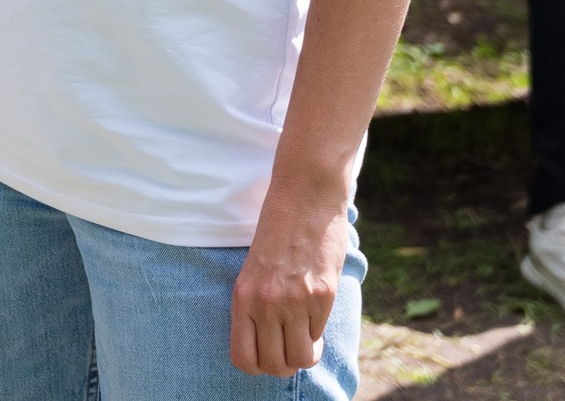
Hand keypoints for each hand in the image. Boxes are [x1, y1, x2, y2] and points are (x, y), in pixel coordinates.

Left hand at [230, 194, 349, 376]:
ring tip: (306, 335)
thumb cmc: (277, 233)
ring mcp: (294, 302)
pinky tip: (315, 313)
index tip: (268, 352)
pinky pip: (319, 334)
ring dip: (306, 353)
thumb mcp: (253, 271)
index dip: (259, 365)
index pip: (243, 358)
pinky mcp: (322, 296)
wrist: (304, 198)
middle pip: (274, 366)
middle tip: (291, 346)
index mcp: (242, 297)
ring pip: (301, 359)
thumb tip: (268, 344)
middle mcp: (265, 304)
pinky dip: (318, 332)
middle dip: (285, 364)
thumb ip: (256, 306)